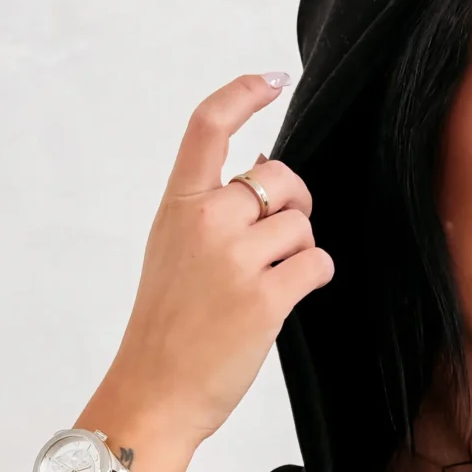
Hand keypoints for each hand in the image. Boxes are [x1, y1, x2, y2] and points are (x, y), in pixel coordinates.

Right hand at [82, 72, 332, 471]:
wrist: (155, 392)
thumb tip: (262, 171)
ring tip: (271, 280)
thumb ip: (209, 211)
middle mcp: (206, 222)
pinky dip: (314, 275)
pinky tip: (291, 293)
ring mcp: (236, 259)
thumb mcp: (172, 253)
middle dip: (295, 200)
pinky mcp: (266, 297)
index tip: (271, 79)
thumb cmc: (166, 329)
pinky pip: (316, 262)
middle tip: (284, 231)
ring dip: (300, 249)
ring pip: (302, 224)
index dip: (243, 93)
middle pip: (278, 177)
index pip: (207, 127)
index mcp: (178, 206)